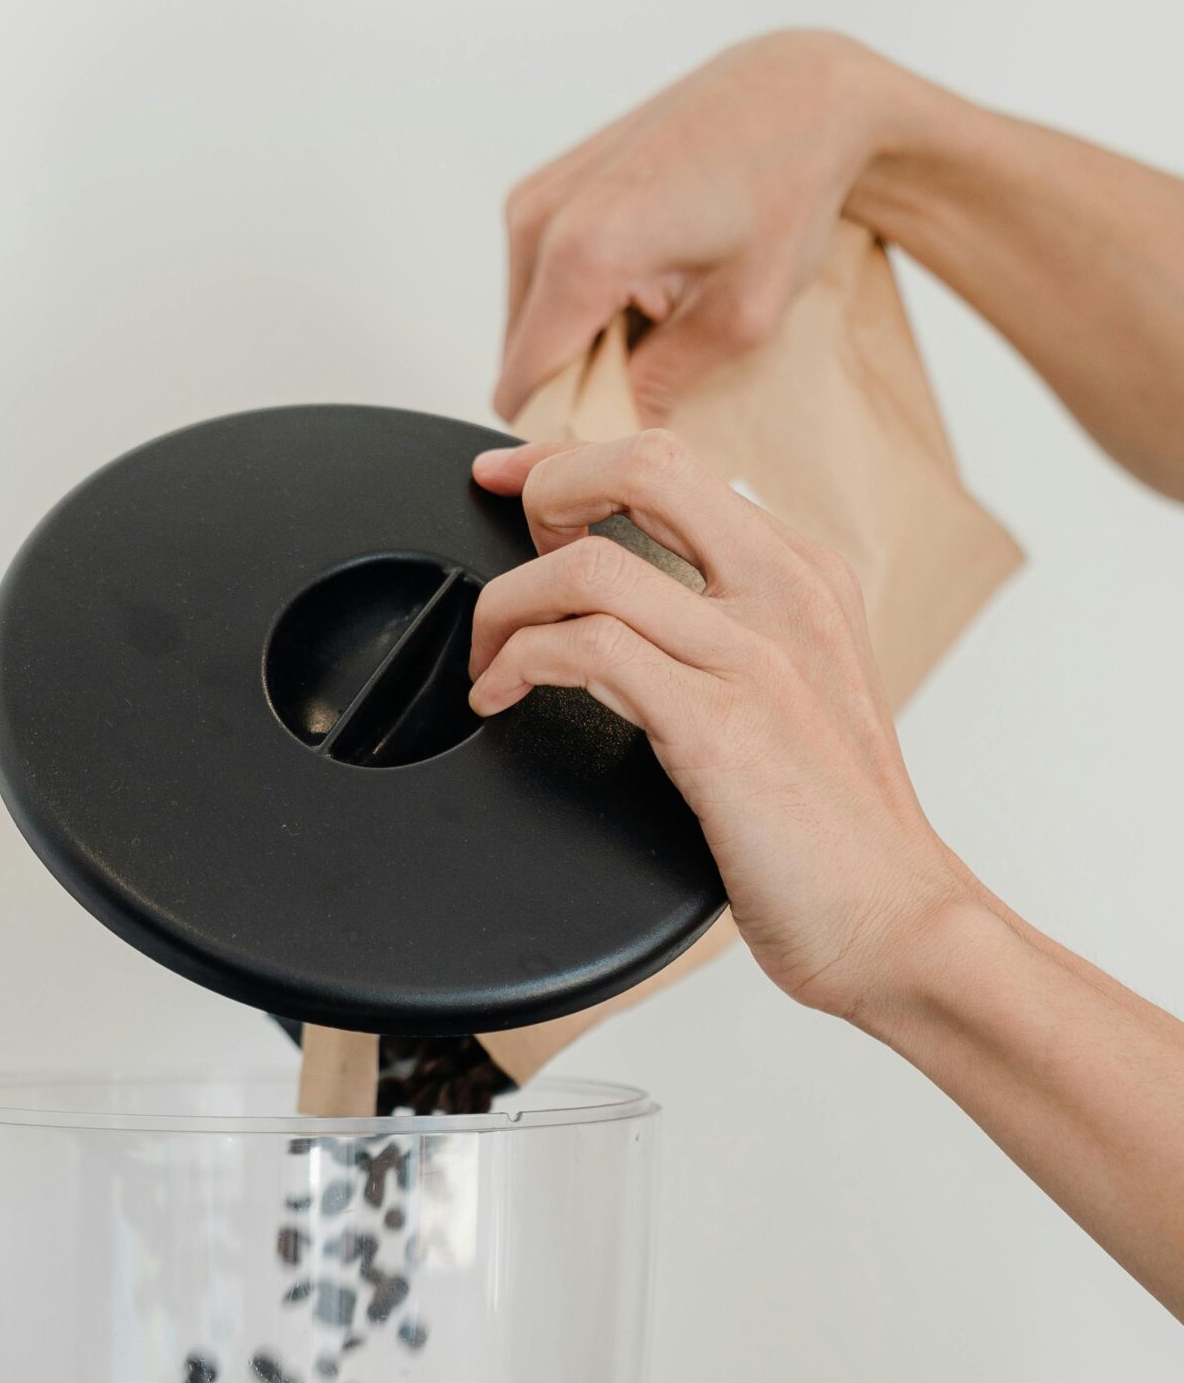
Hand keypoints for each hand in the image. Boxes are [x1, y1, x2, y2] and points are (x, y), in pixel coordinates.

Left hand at [469, 431, 977, 1024]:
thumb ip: (736, 637)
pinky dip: (517, 664)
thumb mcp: (798, 697)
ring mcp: (755, 657)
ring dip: (506, 605)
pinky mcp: (719, 728)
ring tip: (487, 660)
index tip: (510, 480)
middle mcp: (785, 595)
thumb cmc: (838, 835)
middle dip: (542, 490)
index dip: (570, 460)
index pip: (672, 462)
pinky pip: (588, 650)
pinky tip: (499, 700)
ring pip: (591, 564)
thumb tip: (642, 613)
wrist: (896, 922)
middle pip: (641, 464)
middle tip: (500, 560)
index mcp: (804, 576)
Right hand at [497, 31, 898, 422]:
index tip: (626, 433)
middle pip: (521, 362)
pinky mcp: (542, 188)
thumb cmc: (786, 189)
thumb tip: (619, 443)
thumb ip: (662, 388)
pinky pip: (537, 285)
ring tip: (657, 314)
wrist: (797, 90)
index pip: (526, 392)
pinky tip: (643, 281)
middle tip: (656, 369)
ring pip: (527, 327)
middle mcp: (541, 220)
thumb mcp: (742, 317)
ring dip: (580, 344)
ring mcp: (534, 198)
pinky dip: (581, 303)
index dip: (571, 430)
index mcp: (584, 254)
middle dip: (577, 386)